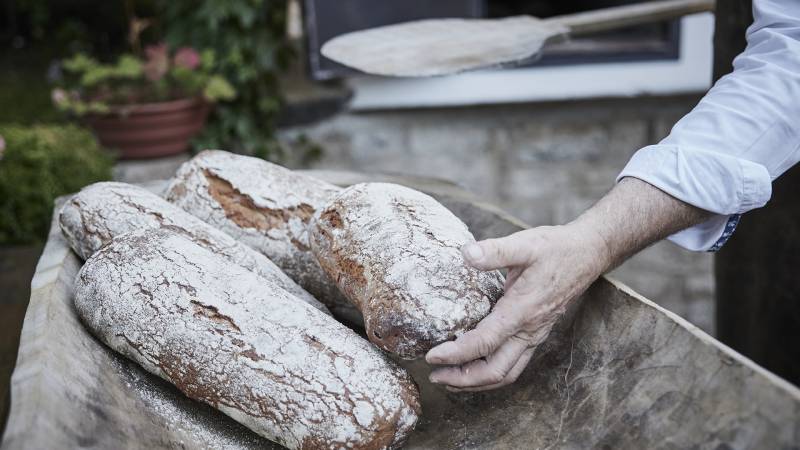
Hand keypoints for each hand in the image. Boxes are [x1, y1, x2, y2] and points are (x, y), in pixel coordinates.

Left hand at [425, 223, 609, 390]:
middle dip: (463, 379)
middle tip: (435, 377)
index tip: (431, 357)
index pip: (484, 343)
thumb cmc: (555, 249)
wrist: (587, 254)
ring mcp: (534, 336)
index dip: (456, 354)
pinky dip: (490, 373)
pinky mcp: (536, 335)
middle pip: (495, 372)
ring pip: (505, 373)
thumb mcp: (525, 244)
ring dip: (476, 382)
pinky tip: (473, 366)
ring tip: (449, 380)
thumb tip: (465, 253)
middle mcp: (529, 331)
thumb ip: (495, 251)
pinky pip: (512, 365)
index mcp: (522, 311)